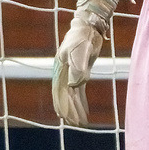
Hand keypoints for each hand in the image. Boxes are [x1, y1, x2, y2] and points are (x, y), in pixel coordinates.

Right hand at [52, 0, 125, 126]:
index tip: (65, 117)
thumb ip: (77, 68)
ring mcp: (72, 72)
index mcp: (60, 68)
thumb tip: (73, 86)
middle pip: (65, 95)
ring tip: (80, 122)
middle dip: (70, 110)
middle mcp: (64, 72)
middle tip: (75, 124)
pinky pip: (79, 90)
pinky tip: (84, 109)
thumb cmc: (83, 36)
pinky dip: (81, 100)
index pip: (60, 91)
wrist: (89, 25)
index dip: (63, 104)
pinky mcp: (81, 71)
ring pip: (73, 94)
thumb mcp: (80, 51)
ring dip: (76, 108)